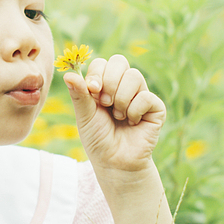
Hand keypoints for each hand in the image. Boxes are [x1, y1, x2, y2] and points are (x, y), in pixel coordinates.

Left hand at [63, 54, 165, 172]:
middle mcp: (124, 86)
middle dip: (109, 82)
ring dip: (121, 99)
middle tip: (105, 103)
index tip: (93, 91)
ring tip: (118, 116)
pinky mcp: (156, 107)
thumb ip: (79, 94)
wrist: (115, 162)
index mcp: (105, 84)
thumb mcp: (84, 115)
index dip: (97, 74)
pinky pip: (146, 97)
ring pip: (134, 76)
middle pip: (120, 61)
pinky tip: (132, 123)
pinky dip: (134, 111)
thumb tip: (68, 74)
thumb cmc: (98, 139)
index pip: (103, 63)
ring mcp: (141, 94)